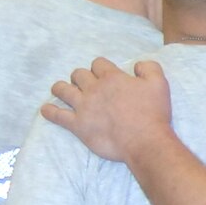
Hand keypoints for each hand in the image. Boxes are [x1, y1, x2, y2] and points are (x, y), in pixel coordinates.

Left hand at [44, 58, 173, 164]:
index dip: (100, 67)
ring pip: (63, 90)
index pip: (98, 64)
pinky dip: (50, 112)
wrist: (144, 140)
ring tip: (60, 90)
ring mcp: (84, 107)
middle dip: (80, 76)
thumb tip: (137, 64)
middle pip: (78, 74)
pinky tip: (46, 110)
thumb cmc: (153, 113)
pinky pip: (58, 116)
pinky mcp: (78, 125)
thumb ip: (148, 68)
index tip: (102, 74)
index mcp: (112, 78)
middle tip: (84, 84)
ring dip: (60, 88)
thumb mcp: (159, 84)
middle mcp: (94, 89)